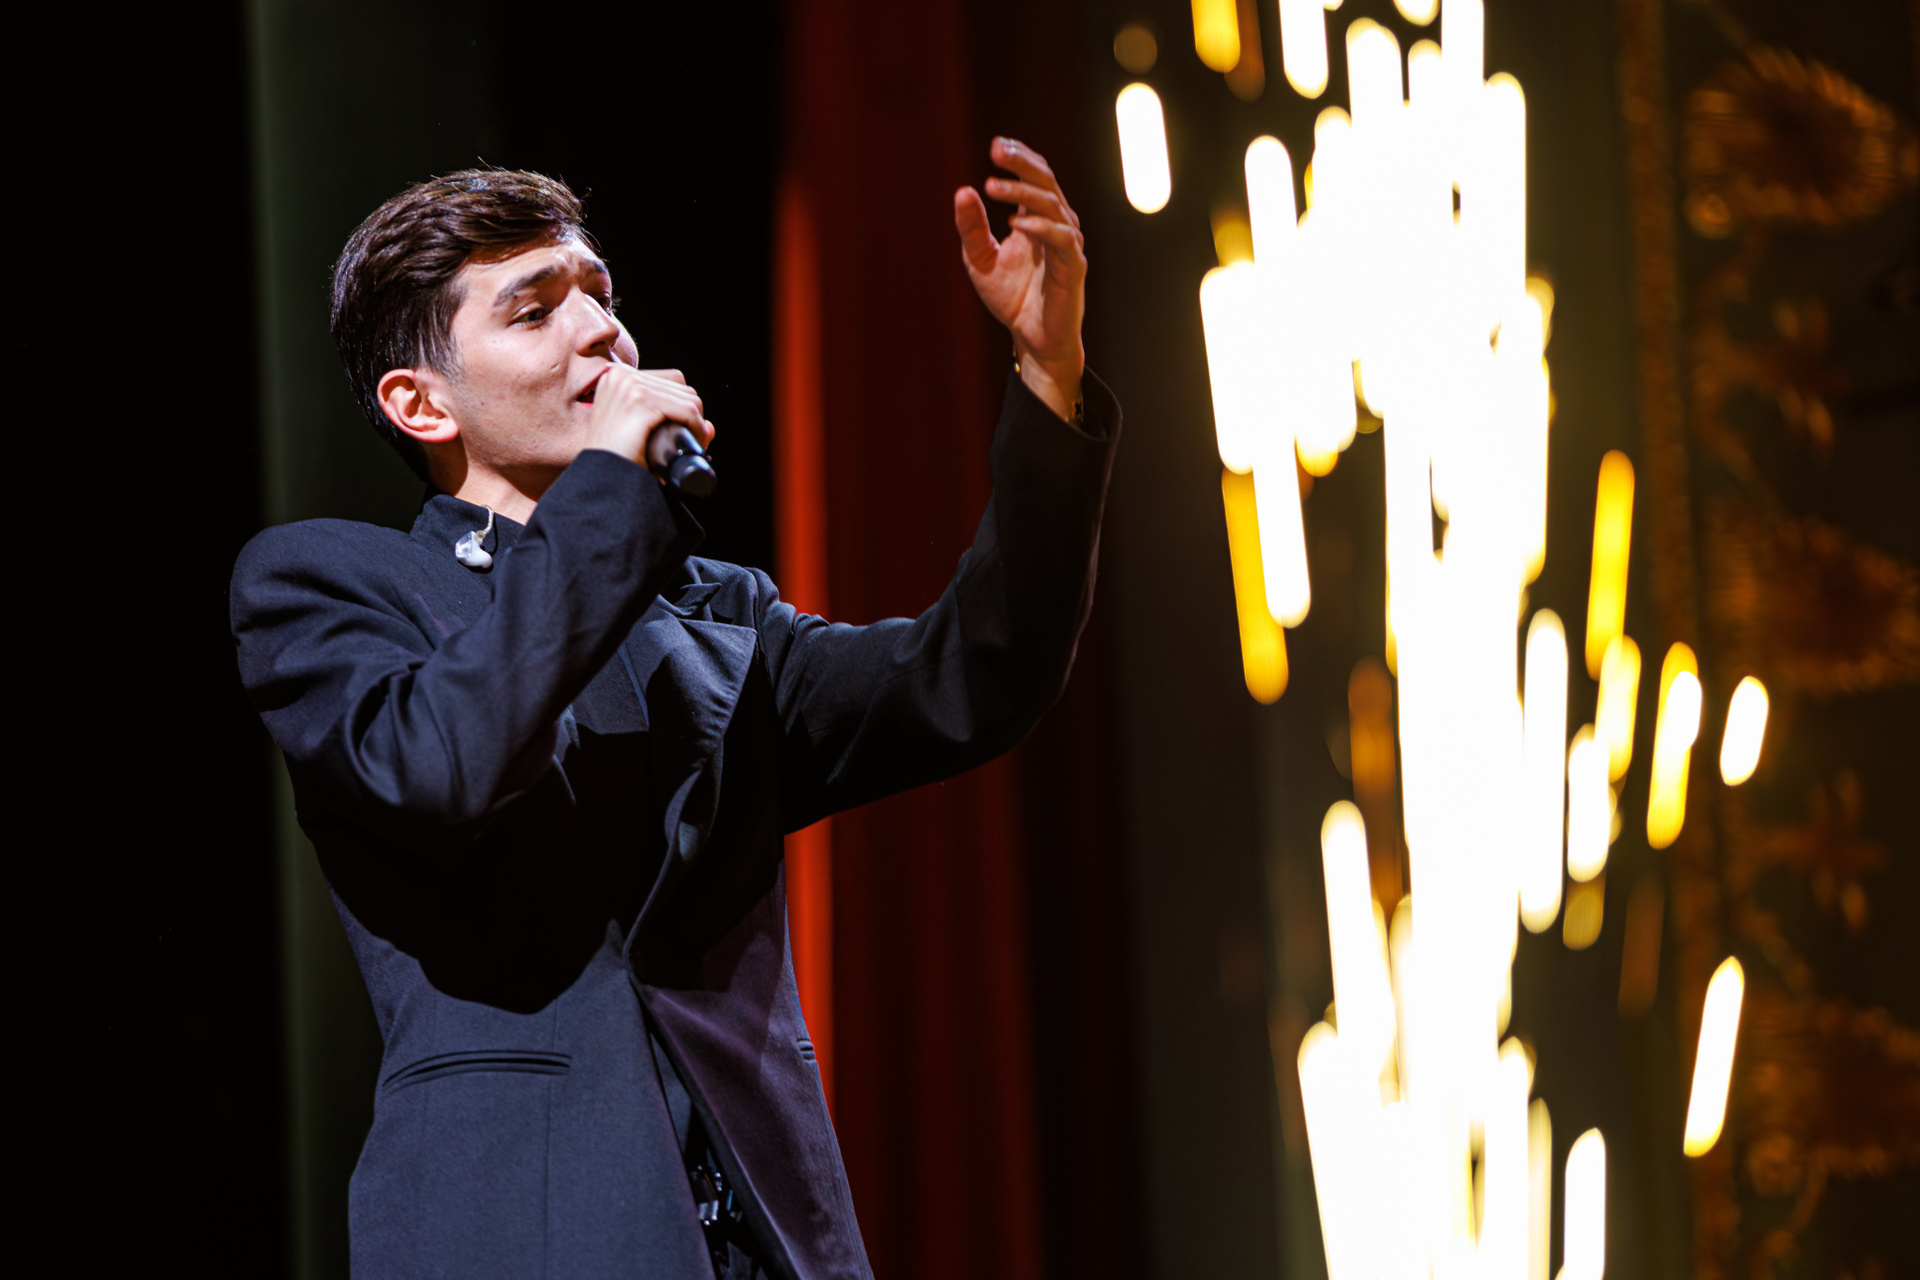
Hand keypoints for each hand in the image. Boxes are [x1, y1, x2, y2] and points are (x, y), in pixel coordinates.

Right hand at [584, 365, 715, 474]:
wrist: (602, 482)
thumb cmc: (619, 463)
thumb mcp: (643, 436)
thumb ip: (673, 425)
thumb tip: (709, 426)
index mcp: (618, 377)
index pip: (671, 380)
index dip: (683, 406)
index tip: (683, 432)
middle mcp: (622, 375)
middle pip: (682, 387)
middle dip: (692, 416)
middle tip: (690, 443)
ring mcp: (630, 386)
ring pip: (688, 398)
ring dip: (697, 424)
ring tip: (691, 446)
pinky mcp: (640, 401)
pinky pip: (687, 410)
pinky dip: (697, 428)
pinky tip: (694, 443)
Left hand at [954, 137, 1086, 420]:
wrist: (1030, 338)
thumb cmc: (1011, 297)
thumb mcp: (980, 259)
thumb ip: (971, 228)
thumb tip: (962, 190)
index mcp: (1037, 219)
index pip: (1036, 177)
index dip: (1020, 158)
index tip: (996, 145)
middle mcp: (1057, 225)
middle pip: (1047, 182)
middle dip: (1022, 164)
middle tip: (997, 151)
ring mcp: (1068, 245)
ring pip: (1053, 206)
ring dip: (1023, 193)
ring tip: (993, 187)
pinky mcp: (1073, 267)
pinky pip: (1062, 239)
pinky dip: (1040, 228)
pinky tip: (1015, 224)